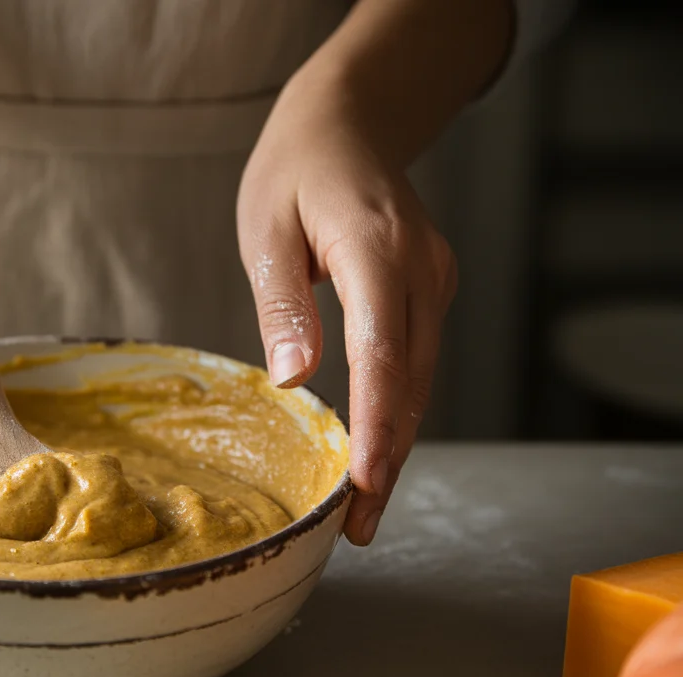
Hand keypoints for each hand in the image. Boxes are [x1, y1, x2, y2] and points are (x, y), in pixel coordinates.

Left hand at [236, 83, 456, 545]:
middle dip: (389, 458)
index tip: (365, 482)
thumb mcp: (266, 231)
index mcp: (376, 249)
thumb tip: (295, 382)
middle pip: (412, 382)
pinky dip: (399, 410)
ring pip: (422, 380)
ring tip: (365, 508)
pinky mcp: (431, 290)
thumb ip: (283, 306)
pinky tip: (377, 449)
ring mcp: (435, 280)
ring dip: (397, 443)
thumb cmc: (294, 173)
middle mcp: (422, 269)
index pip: (383, 353)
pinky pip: (418, 361)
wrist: (349, 124)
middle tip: (359, 527)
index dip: (378, 425)